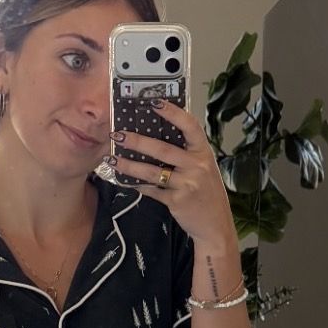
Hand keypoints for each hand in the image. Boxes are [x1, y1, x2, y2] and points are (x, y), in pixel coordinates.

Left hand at [109, 99, 235, 248]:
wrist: (215, 224)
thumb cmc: (206, 192)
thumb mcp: (203, 167)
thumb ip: (187, 153)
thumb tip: (157, 134)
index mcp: (204, 152)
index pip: (190, 126)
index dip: (173, 113)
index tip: (154, 102)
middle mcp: (197, 166)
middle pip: (162, 149)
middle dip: (137, 141)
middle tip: (117, 135)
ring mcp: (187, 184)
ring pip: (152, 172)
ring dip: (129, 165)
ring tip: (112, 159)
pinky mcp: (177, 201)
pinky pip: (152, 190)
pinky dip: (137, 185)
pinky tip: (125, 180)